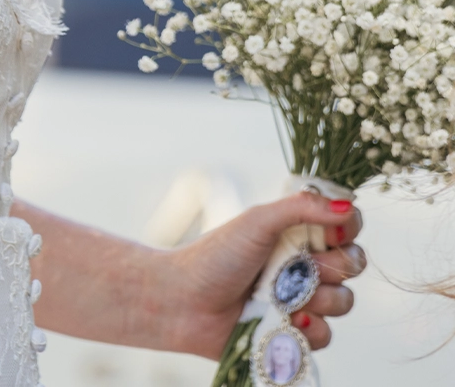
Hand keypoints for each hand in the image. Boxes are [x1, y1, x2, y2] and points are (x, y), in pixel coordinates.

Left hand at [158, 193, 364, 358]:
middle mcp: (305, 263)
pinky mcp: (296, 333)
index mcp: (296, 232)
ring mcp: (302, 299)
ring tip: (283, 295)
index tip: (334, 230)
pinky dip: (310, 328)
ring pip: (343, 301)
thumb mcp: (258, 221)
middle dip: (333, 264)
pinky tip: (286, 320)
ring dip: (318, 297)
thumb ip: (301, 208)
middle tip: (305, 264)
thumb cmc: (217, 255)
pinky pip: (327, 336)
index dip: (347, 226)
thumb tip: (346, 205)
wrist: (187, 302)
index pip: (345, 224)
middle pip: (353, 262)